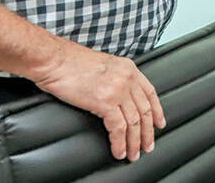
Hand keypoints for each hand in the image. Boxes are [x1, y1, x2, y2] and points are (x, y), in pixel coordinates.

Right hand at [31, 39, 165, 161]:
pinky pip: (118, 128)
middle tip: (148, 146)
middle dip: (147, 132)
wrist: (55, 60)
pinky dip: (119, 143)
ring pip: (134, 122)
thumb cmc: (72, 63)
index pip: (150, 93)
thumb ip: (116, 78)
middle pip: (145, 110)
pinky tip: (119, 151)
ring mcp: (118, 90)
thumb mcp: (104, 65)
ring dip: (134, 142)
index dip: (157, 111)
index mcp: (129, 68)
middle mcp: (127, 78)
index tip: (159, 123)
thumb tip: (119, 96)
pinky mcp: (105, 102)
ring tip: (133, 154)